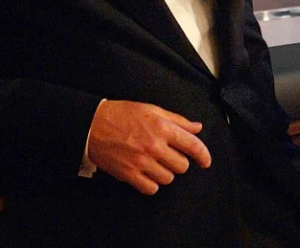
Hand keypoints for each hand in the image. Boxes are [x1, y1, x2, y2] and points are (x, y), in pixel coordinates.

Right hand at [87, 100, 211, 195]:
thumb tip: (197, 128)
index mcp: (162, 127)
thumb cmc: (123, 114)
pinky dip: (152, 184)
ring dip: (165, 172)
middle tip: (168, 155)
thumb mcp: (151, 109)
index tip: (206, 161)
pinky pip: (151, 189)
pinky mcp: (130, 175)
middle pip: (182, 166)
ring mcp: (142, 162)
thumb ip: (177, 120)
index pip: (192, 145)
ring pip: (168, 179)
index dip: (203, 155)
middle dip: (179, 161)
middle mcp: (154, 146)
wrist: (94, 125)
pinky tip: (146, 173)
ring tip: (155, 162)